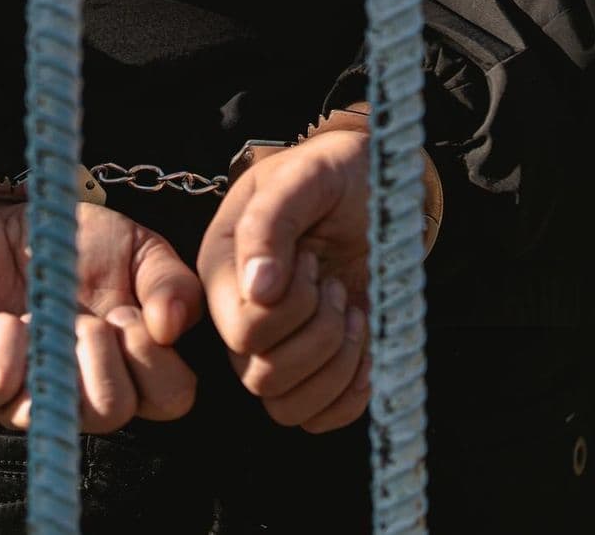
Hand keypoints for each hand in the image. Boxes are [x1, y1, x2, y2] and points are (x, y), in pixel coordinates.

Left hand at [0, 200, 201, 431]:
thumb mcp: (143, 252)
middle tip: (91, 314)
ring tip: (53, 313)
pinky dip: (7, 348)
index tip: (132, 312)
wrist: (8, 217)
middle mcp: (81, 395)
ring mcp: (26, 395)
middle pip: (114, 412)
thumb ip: (174, 285)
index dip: (157, 358)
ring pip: (61, 413)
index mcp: (130, 371)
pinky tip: (7, 319)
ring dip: (64, 349)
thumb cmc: (80, 245)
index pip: (170, 400)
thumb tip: (169, 327)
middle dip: (107, 350)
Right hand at [197, 130, 372, 432]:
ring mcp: (274, 348)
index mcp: (222, 272)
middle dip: (319, 334)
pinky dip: (350, 394)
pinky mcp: (311, 367)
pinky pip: (317, 419)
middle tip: (336, 286)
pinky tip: (366, 346)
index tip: (313, 259)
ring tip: (352, 310)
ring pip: (286, 407)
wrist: (372, 188)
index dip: (290, 309)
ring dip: (337, 364)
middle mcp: (238, 317)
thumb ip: (272, 221)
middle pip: (262, 377)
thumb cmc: (333, 176)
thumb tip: (259, 290)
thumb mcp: (305, 175)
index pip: (242, 332)